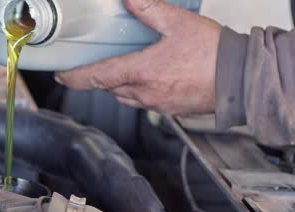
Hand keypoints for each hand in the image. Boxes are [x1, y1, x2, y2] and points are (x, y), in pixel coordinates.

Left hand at [55, 0, 221, 114]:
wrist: (240, 78)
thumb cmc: (213, 54)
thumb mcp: (178, 23)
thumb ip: (149, 10)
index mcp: (140, 73)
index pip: (96, 78)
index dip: (75, 78)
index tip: (62, 76)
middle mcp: (144, 93)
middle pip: (109, 88)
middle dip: (100, 77)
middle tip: (96, 66)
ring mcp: (156, 104)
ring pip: (125, 97)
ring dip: (119, 85)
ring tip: (125, 68)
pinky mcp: (168, 110)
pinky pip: (144, 102)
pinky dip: (139, 91)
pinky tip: (151, 78)